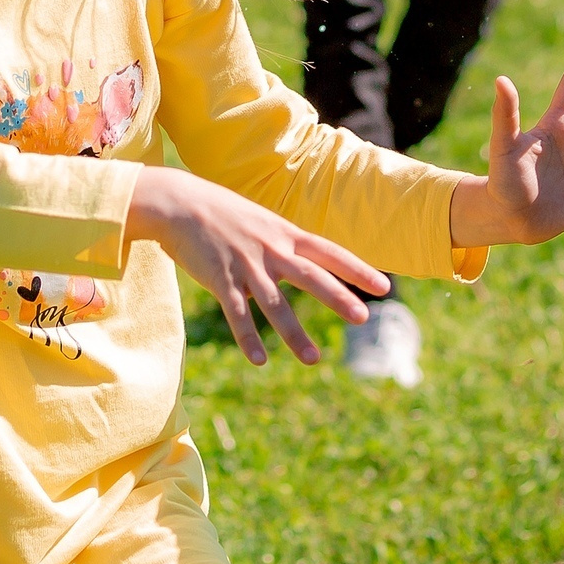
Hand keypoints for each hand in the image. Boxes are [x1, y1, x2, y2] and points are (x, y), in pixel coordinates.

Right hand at [127, 165, 388, 364]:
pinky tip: (260, 361)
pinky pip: (237, 314)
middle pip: (312, 277)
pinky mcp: (220, 279)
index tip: (384, 288)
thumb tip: (305, 256)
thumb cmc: (221, 211)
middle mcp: (271, 249)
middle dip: (339, 298)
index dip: (358, 270)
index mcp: (285, 234)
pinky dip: (248, 338)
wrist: (178, 202)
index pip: (330, 252)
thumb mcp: (261, 220)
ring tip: (314, 360)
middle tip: (363, 318)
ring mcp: (246, 265)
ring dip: (294, 334)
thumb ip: (283, 241)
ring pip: (275, 304)